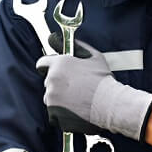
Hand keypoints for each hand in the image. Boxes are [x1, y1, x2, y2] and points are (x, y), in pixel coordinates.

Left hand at [36, 39, 151, 140]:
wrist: (110, 104)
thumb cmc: (103, 81)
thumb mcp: (93, 56)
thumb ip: (75, 46)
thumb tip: (58, 38)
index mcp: (59, 64)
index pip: (42, 63)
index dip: (48, 67)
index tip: (54, 71)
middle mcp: (51, 80)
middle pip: (48, 82)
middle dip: (58, 84)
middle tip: (75, 88)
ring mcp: (51, 98)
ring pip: (50, 98)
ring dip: (59, 99)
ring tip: (77, 100)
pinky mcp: (54, 113)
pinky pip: (53, 113)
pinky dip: (61, 113)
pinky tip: (75, 110)